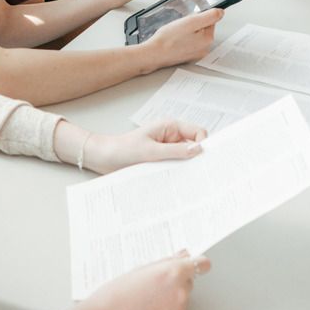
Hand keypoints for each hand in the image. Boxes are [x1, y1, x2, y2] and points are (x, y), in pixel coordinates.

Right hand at [81, 251, 208, 309]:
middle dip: (175, 286)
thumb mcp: (137, 271)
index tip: (195, 267)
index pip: (201, 265)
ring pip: (181, 303)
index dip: (197, 266)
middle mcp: (181, 292)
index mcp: (172, 272)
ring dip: (169, 304)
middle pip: (188, 284)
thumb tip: (182, 256)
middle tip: (151, 291)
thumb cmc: (112, 297)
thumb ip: (165, 263)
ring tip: (144, 307)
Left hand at [85, 120, 207, 173]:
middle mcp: (170, 137)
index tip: (206, 159)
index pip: (197, 132)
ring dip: (186, 168)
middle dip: (197, 158)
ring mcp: (166, 149)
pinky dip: (177, 173)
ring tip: (188, 180)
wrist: (103, 158)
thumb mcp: (150, 151)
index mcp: (170, 127)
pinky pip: (175, 166)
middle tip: (201, 173)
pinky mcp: (161, 161)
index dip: (204, 144)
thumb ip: (175, 150)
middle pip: (193, 146)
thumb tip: (198, 149)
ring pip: (185, 159)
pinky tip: (176, 182)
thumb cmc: (122, 149)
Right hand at [143, 6, 222, 67]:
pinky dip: (182, 39)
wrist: (154, 54)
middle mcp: (204, 48)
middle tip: (180, 27)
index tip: (188, 20)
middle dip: (192, 24)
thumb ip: (208, 16)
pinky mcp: (187, 55)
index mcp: (207, 39)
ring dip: (186, 31)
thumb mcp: (190, 22)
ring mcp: (196, 53)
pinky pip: (188, 42)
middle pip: (202, 27)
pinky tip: (174, 40)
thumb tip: (221, 12)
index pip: (210, 20)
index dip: (197, 16)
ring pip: (195, 34)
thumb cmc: (168, 39)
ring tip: (176, 34)